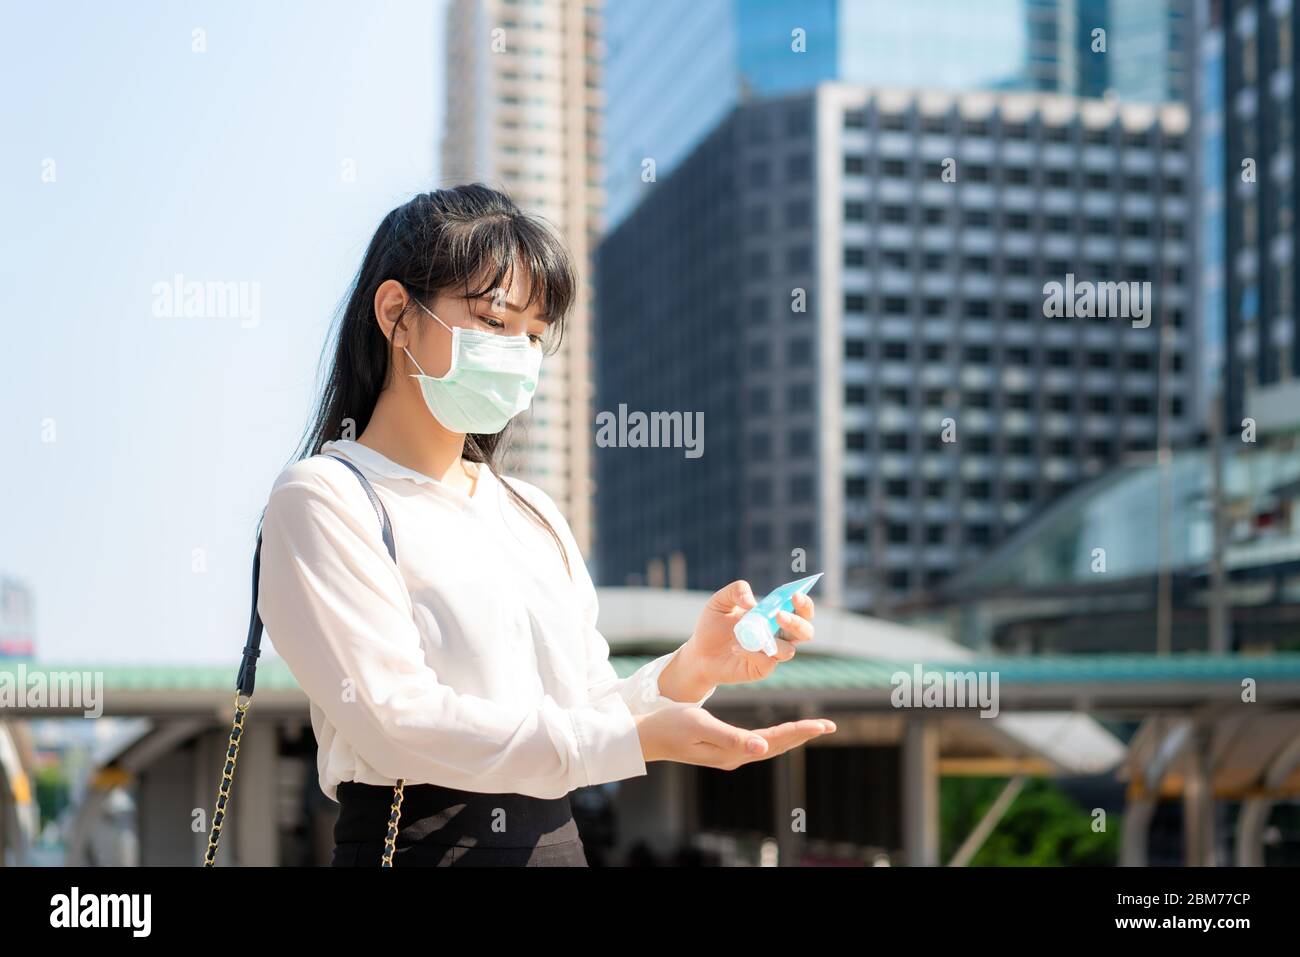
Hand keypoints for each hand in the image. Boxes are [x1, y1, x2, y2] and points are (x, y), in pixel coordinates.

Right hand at [634, 708, 835, 767]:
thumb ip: (730, 737)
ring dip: (791, 736)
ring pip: (769, 745)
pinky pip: (757, 743)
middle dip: (803, 734)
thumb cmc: (669, 726)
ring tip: (812, 728)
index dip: (800, 732)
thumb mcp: (699, 725)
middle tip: (829, 725)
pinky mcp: (722, 748)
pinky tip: (780, 734)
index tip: (824, 725)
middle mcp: (734, 756)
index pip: (774, 741)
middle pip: (777, 745)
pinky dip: (774, 736)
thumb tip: (762, 749)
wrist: (645, 736)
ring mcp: (728, 754)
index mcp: (732, 752)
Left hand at [681, 580, 815, 686]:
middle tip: (779, 615)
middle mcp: (778, 635)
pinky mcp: (760, 669)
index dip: (804, 603)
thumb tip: (752, 603)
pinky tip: (736, 647)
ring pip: (789, 651)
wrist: (699, 653)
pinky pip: (766, 663)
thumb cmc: (713, 625)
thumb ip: (736, 591)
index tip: (795, 595)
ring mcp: (771, 654)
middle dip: (797, 623)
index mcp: (774, 615)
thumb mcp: (720, 601)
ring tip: (750, 632)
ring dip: (773, 641)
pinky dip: (752, 653)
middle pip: (805, 632)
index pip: (800, 609)